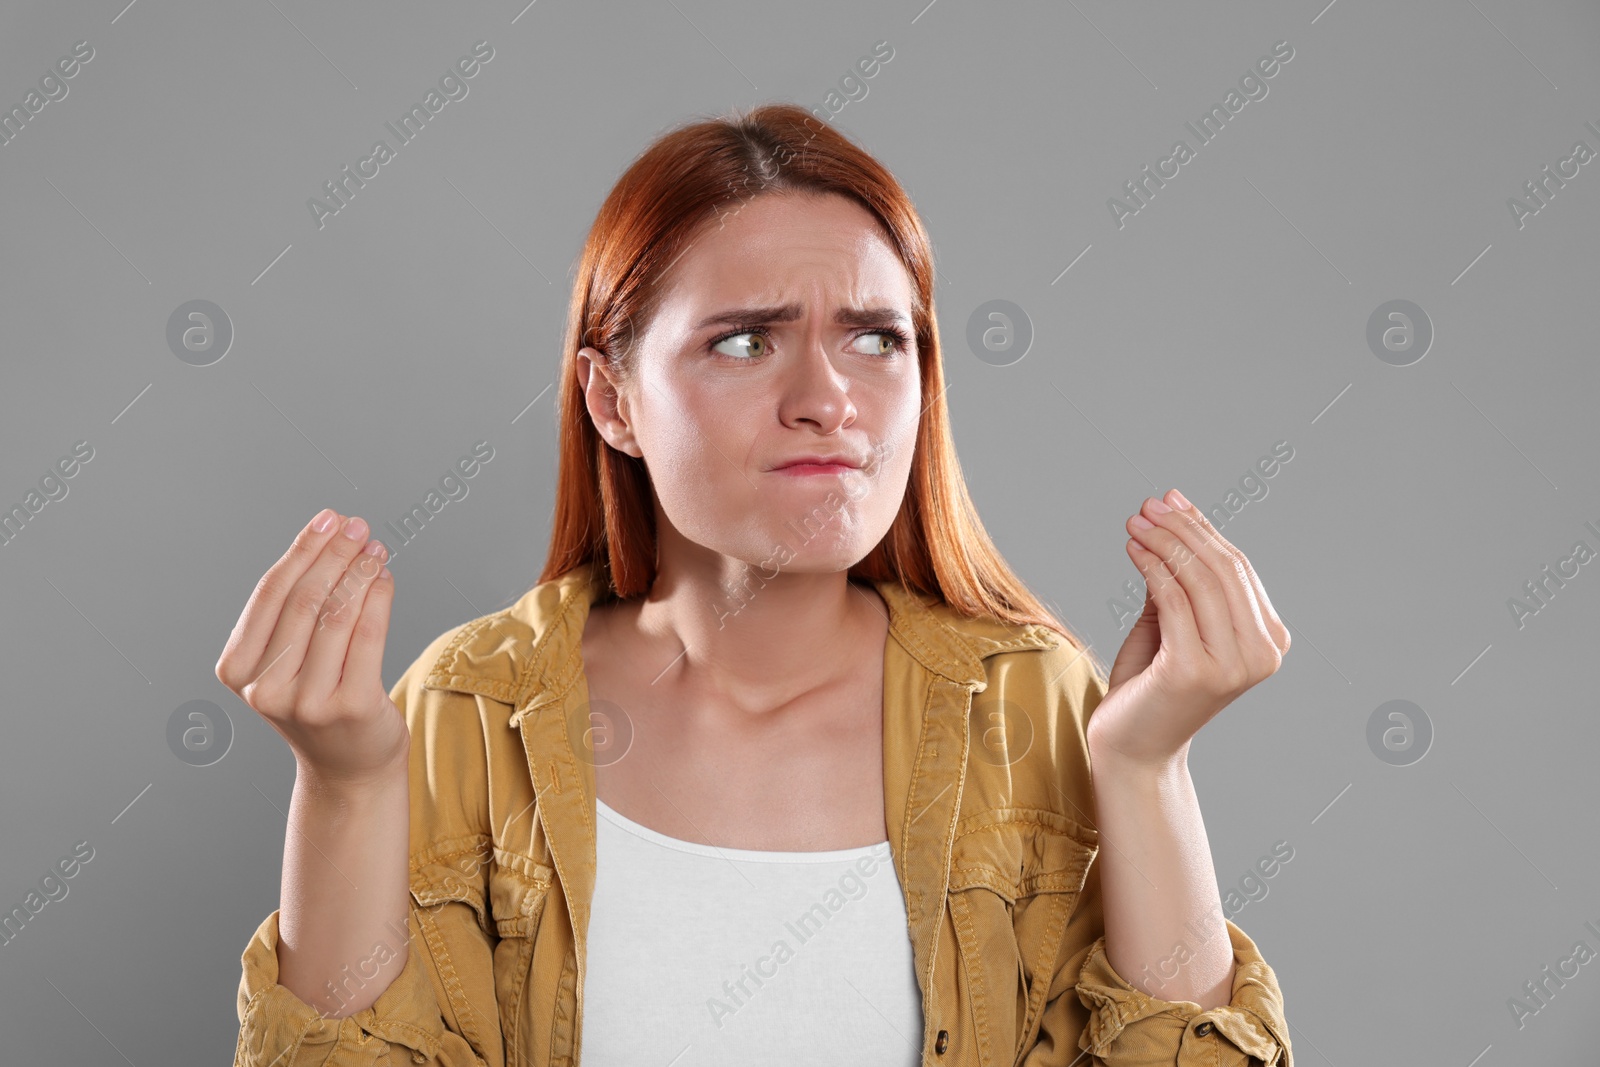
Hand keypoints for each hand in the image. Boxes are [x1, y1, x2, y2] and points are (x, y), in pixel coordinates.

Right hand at [215, 509, 409, 786]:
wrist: (348, 768)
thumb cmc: (318, 701)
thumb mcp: (288, 660)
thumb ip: (294, 611)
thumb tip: (330, 539)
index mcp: (237, 670)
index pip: (271, 593)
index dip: (302, 550)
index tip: (328, 519)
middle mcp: (266, 687)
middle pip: (304, 600)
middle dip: (333, 554)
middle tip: (357, 525)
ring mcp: (308, 701)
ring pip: (337, 614)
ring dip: (359, 571)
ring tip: (375, 547)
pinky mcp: (351, 706)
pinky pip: (368, 635)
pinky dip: (378, 597)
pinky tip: (384, 577)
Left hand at [1086, 489, 1290, 767]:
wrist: (1133, 748)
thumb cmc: (1149, 686)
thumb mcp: (1171, 624)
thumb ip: (1180, 579)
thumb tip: (1171, 514)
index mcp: (1269, 642)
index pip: (1238, 569)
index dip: (1202, 529)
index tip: (1169, 499)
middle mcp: (1262, 654)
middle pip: (1222, 570)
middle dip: (1182, 530)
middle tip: (1148, 506)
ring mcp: (1233, 665)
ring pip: (1199, 581)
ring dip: (1164, 543)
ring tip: (1135, 523)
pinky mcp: (1195, 671)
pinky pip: (1174, 601)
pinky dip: (1152, 567)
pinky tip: (1133, 549)